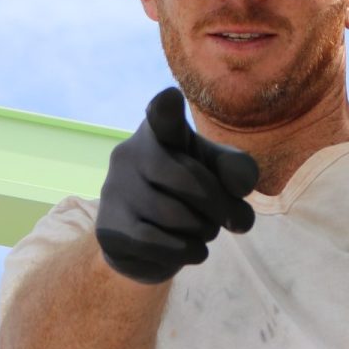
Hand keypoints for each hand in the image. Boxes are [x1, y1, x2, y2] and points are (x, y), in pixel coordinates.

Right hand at [94, 88, 259, 284]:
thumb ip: (238, 170)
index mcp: (159, 130)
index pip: (162, 114)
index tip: (171, 98)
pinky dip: (187, 251)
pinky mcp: (108, 227)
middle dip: (219, 205)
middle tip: (230, 218)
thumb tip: (240, 187)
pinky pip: (156, 243)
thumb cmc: (193, 192)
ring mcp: (113, 190)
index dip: (166, 107)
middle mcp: (128, 153)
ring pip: (174, 215)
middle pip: (188, 179)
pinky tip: (194, 249)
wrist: (151, 240)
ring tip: (206, 230)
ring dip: (205, 230)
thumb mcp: (222, 174)